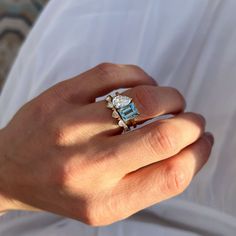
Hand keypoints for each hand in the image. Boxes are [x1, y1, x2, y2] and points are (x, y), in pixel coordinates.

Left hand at [0, 63, 212, 225]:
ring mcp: (70, 126)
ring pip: (141, 99)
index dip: (198, 154)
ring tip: (171, 102)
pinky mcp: (59, 97)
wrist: (11, 170)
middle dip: (190, 124)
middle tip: (192, 119)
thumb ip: (147, 181)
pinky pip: (112, 74)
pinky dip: (139, 76)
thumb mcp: (106, 203)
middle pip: (162, 137)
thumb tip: (185, 149)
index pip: (171, 175)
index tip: (203, 141)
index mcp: (104, 200)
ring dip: (169, 97)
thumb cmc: (61, 189)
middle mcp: (88, 166)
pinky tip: (142, 85)